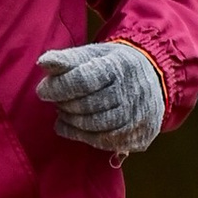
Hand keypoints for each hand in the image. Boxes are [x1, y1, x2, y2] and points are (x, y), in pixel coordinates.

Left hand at [37, 40, 163, 157]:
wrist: (155, 78)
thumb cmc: (114, 65)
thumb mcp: (94, 54)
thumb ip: (68, 59)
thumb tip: (44, 62)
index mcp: (120, 66)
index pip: (83, 80)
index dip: (58, 87)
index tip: (43, 90)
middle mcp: (133, 92)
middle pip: (88, 106)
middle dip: (65, 105)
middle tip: (56, 102)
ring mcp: (139, 116)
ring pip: (96, 127)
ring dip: (72, 123)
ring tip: (64, 114)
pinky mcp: (141, 136)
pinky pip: (106, 143)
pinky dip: (84, 137)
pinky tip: (73, 129)